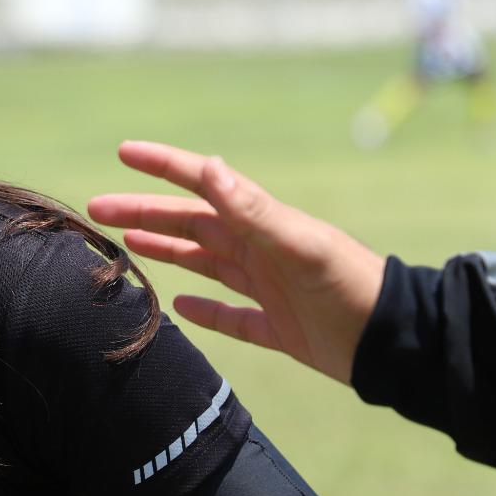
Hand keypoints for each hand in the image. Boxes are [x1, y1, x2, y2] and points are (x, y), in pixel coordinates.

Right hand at [87, 141, 385, 384]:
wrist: (396, 342)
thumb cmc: (352, 287)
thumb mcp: (301, 244)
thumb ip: (254, 210)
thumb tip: (209, 166)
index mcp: (262, 225)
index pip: (202, 186)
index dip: (163, 167)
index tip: (124, 153)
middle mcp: (260, 251)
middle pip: (190, 225)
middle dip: (145, 214)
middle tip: (99, 210)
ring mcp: (268, 289)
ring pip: (204, 264)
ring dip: (167, 252)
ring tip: (128, 246)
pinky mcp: (279, 329)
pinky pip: (232, 317)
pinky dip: (206, 311)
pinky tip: (181, 307)